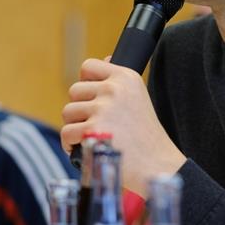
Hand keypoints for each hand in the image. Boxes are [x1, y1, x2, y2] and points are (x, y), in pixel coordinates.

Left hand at [61, 58, 185, 195]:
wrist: (157, 164)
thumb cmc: (147, 137)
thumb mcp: (139, 98)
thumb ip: (118, 82)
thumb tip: (105, 60)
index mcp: (127, 78)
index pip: (88, 66)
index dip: (86, 83)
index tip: (93, 99)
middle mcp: (115, 89)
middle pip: (74, 91)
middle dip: (80, 110)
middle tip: (96, 124)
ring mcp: (103, 109)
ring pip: (67, 112)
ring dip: (75, 127)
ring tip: (92, 138)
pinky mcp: (93, 130)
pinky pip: (66, 132)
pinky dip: (70, 144)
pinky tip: (84, 148)